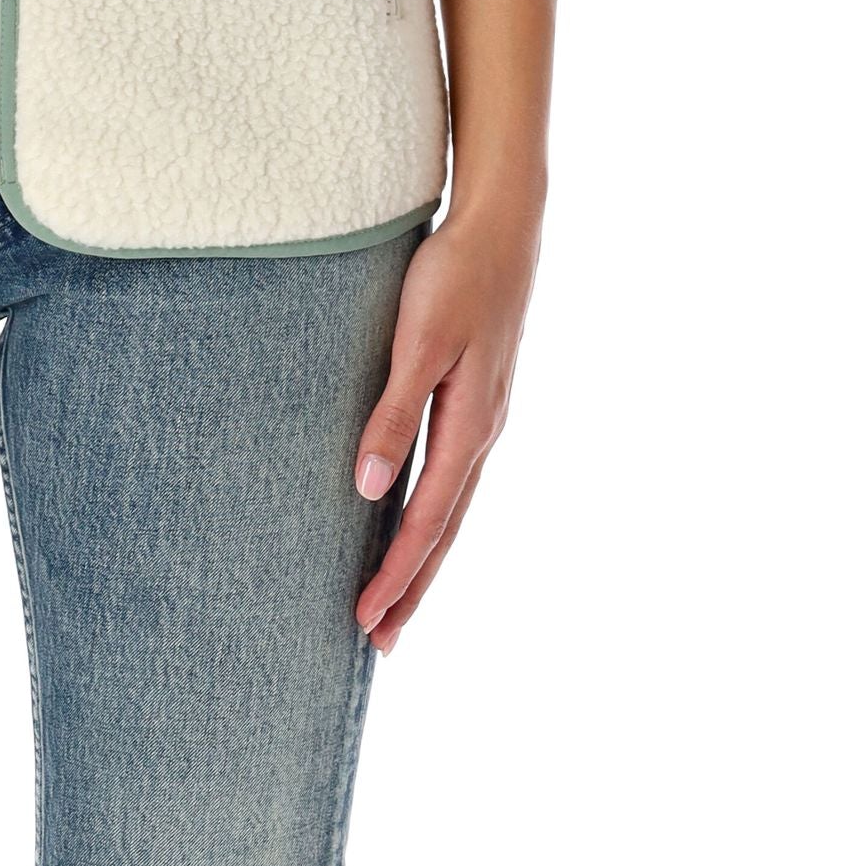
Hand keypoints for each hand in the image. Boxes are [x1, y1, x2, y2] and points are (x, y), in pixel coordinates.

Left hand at [352, 205, 539, 651]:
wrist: (502, 223)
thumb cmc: (455, 275)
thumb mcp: (418, 342)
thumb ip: (395, 414)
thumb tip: (371, 489)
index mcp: (469, 427)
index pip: (425, 521)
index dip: (394, 574)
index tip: (362, 620)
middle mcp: (482, 433)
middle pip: (444, 529)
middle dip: (412, 587)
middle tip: (379, 642)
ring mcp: (484, 417)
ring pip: (451, 505)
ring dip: (423, 556)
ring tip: (395, 598)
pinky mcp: (478, 397)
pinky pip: (453, 475)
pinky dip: (434, 512)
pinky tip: (416, 516)